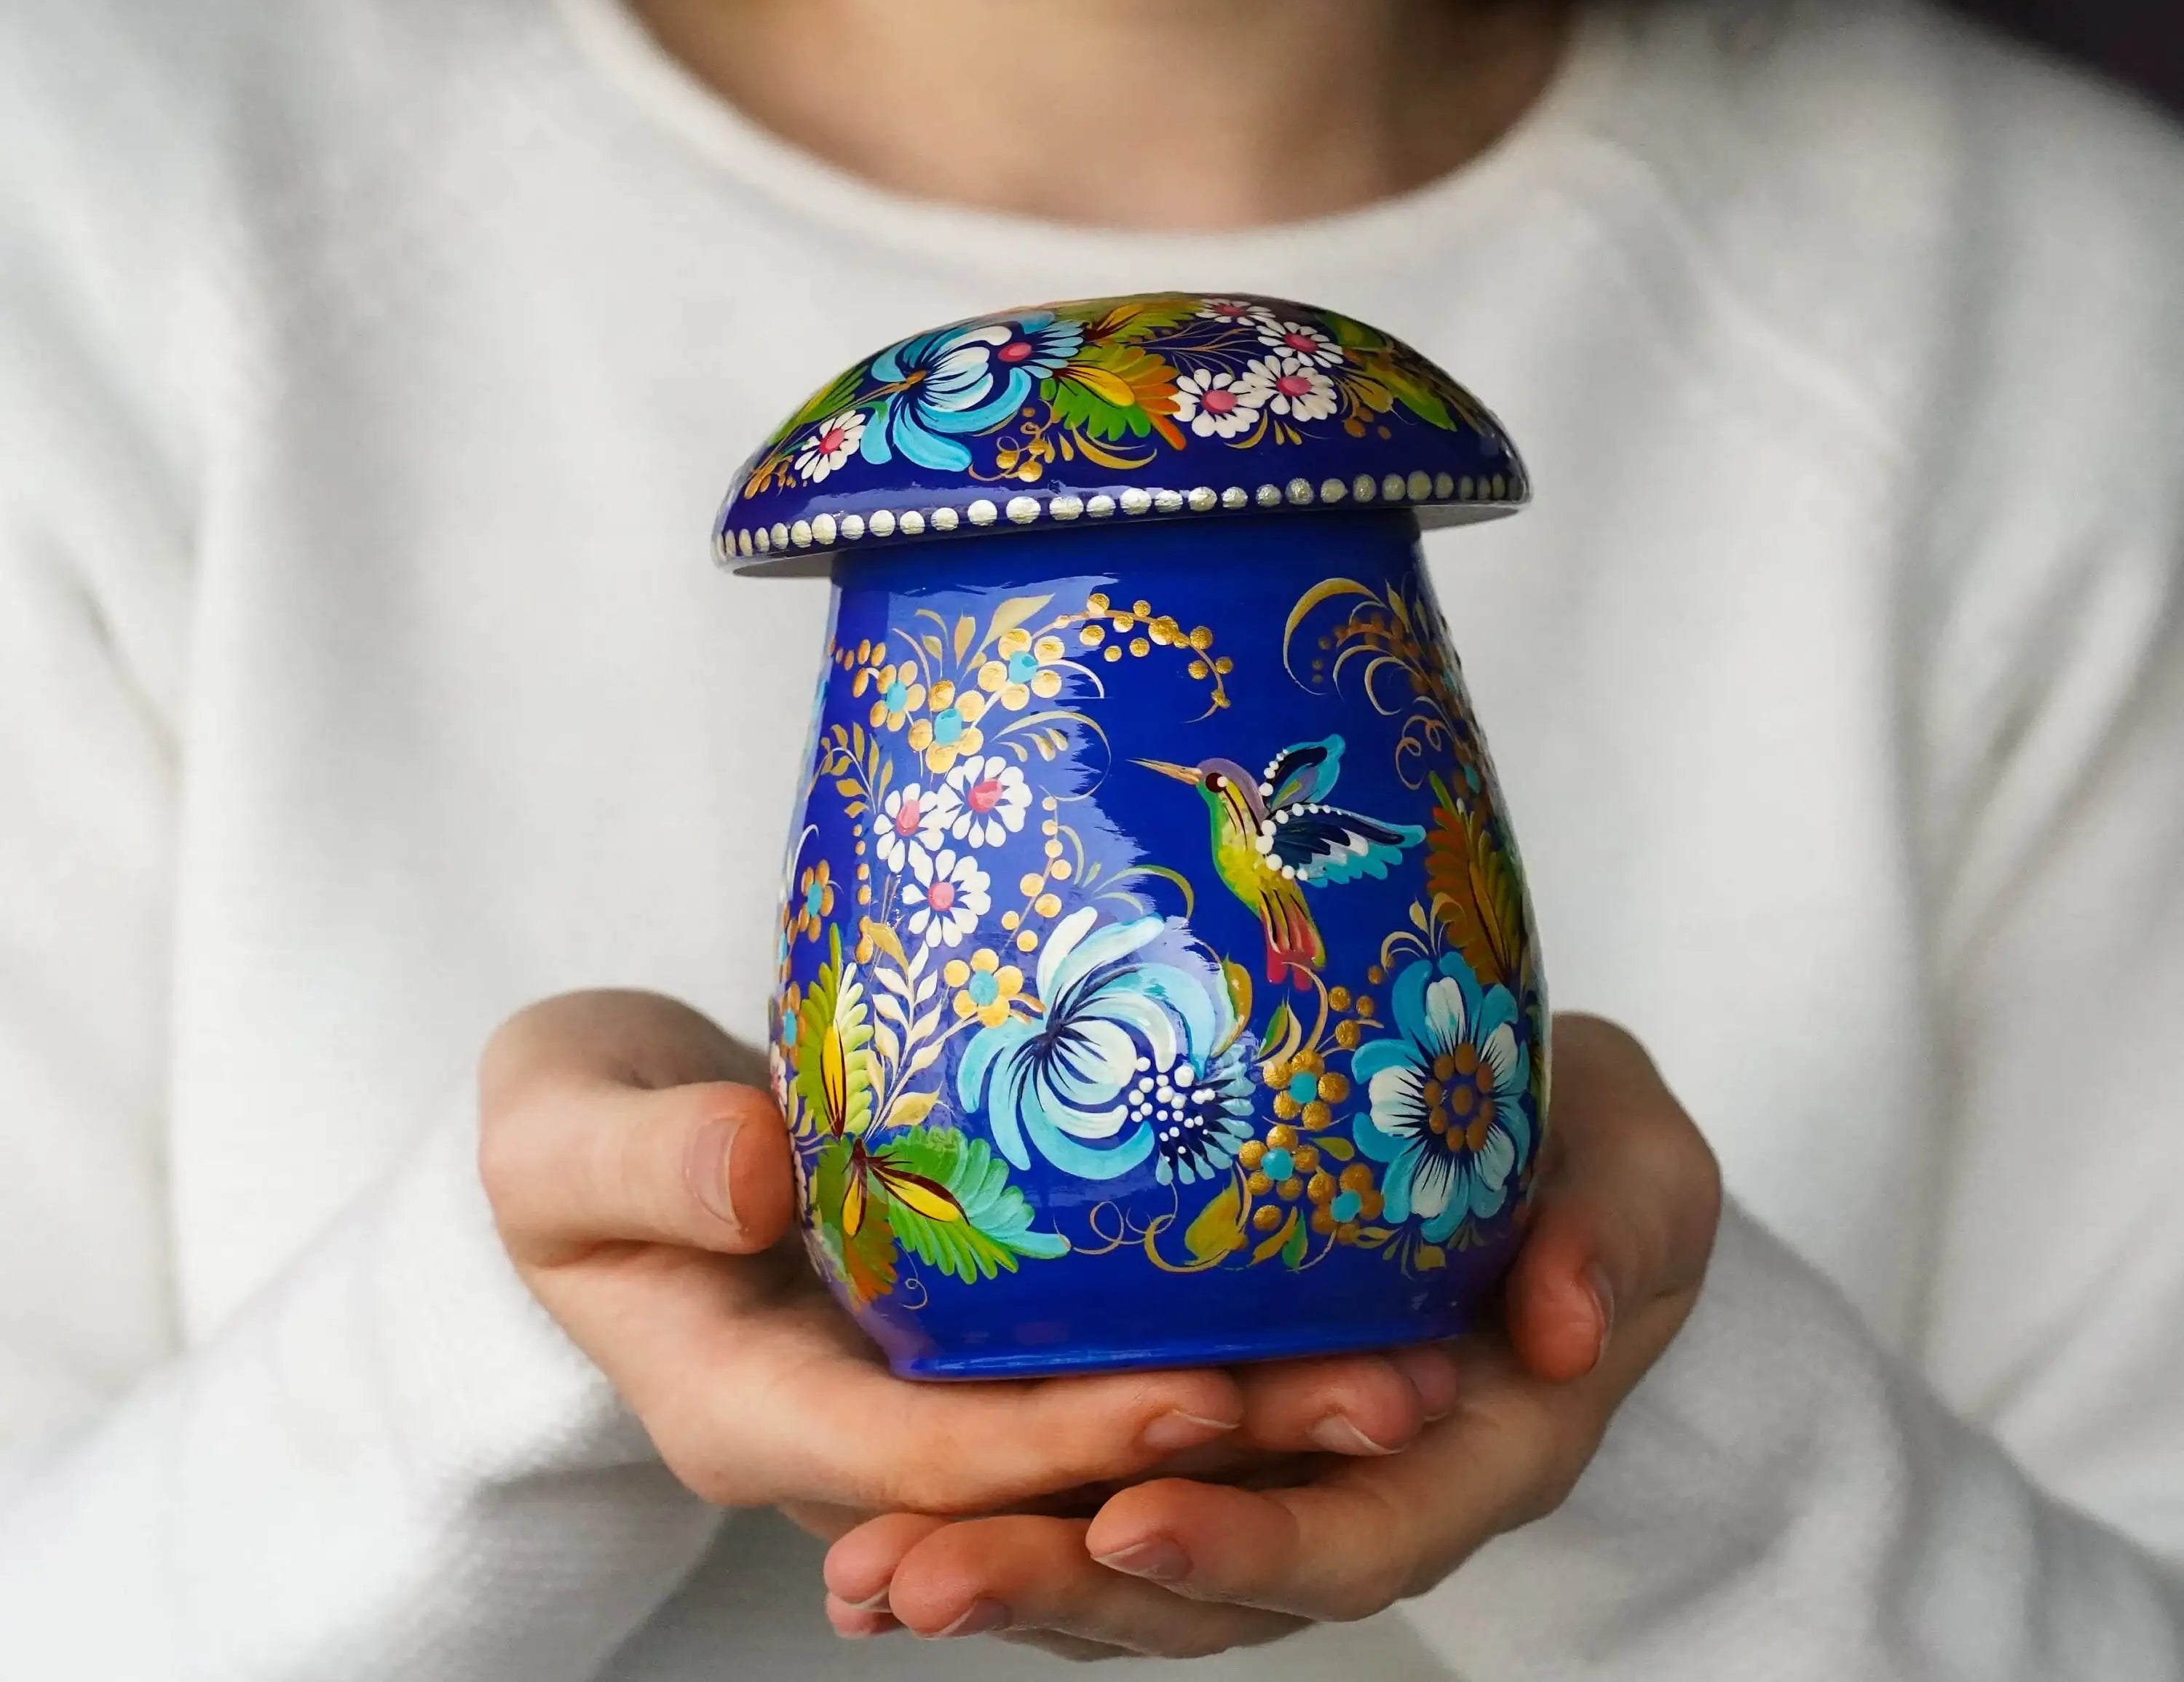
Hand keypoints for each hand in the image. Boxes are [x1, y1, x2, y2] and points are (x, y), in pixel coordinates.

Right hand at [478, 991, 1484, 1522]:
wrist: (584, 1155)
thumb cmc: (560, 1140)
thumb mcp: (558, 1133)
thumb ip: (641, 1159)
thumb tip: (753, 1171)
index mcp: (749, 1410)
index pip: (926, 1459)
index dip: (1064, 1440)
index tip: (1203, 1394)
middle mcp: (851, 1439)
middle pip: (1051, 1482)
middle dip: (1224, 1460)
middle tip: (1402, 1395)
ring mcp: (915, 1401)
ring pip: (1097, 1453)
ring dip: (1258, 1428)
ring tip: (1421, 1366)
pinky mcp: (963, 1350)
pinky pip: (1095, 1387)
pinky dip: (1209, 1367)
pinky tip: (1333, 1310)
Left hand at [820, 1015, 1721, 1658]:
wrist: (1549, 1146)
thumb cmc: (1595, 1154)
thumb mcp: (1640, 1168)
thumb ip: (1616, 1234)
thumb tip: (1569, 1330)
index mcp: (1476, 1451)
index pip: (1360, 1529)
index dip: (1249, 1541)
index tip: (1125, 1518)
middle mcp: (1362, 1488)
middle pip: (1214, 1579)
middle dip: (1066, 1588)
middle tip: (916, 1580)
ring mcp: (1278, 1469)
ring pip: (1141, 1557)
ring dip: (1007, 1572)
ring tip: (865, 1577)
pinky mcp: (1210, 1426)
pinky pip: (1107, 1488)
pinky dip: (1006, 1512)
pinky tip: (881, 1525)